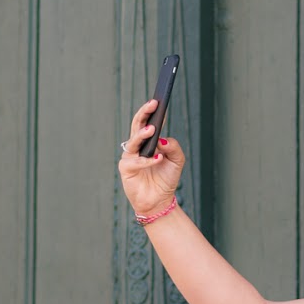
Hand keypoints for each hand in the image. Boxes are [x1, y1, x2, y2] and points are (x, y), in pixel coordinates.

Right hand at [118, 98, 184, 215]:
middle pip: (137, 125)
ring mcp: (130, 156)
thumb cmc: (166, 179)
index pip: (149, 123)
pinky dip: (147, 160)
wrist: (159, 200)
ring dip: (142, 134)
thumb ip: (173, 147)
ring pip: (134, 141)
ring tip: (152, 129)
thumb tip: (162, 139)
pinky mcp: (126, 168)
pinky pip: (135, 161)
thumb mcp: (177, 161)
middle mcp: (137, 146)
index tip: (159, 102)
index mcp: (148, 142)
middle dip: (144, 113)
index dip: (153, 112)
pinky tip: (157, 158)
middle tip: (153, 104)